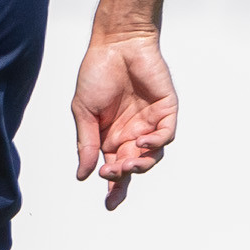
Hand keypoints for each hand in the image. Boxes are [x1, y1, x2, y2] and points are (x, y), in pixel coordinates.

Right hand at [70, 28, 178, 208]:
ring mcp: (150, 123)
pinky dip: (156, 143)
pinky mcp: (167, 110)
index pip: (114, 168)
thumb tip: (83, 174)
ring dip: (142, 164)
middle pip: (133, 166)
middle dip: (124, 176)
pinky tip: (141, 142)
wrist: (117, 44)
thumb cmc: (96, 74)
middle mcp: (131, 134)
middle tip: (113, 176)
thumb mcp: (83, 112)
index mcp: (109, 136)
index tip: (110, 204)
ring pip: (153, 155)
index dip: (114, 188)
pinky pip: (166, 134)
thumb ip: (85, 143)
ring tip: (128, 164)